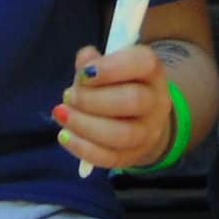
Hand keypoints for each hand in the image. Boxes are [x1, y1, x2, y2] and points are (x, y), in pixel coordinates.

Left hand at [54, 41, 174, 171]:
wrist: (139, 120)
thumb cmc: (117, 85)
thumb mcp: (108, 67)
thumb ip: (93, 61)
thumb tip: (85, 60)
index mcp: (152, 72)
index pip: (144, 63)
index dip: (110, 67)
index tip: (83, 73)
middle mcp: (156, 103)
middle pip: (133, 100)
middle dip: (92, 98)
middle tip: (68, 96)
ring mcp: (147, 134)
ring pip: (121, 134)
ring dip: (84, 124)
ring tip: (62, 114)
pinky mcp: (130, 157)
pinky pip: (108, 158)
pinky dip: (82, 147)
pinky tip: (65, 135)